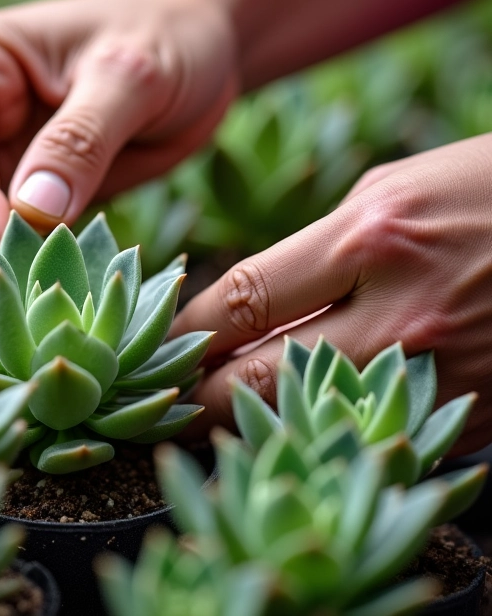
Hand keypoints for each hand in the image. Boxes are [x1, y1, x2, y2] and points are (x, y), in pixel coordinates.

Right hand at [0, 0, 237, 275]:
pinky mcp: (21, 188)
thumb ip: (79, 141)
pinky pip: (2, 236)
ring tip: (34, 295)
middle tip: (17, 286)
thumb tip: (31, 212)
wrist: (200, 48)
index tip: (9, 243)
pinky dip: (17, 265)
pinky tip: (49, 286)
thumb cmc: (166, 39)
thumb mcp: (132, 79)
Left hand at [174, 134, 491, 452]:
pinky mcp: (471, 410)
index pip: (241, 300)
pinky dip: (328, 430)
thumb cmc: (485, 188)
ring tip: (217, 422)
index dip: (187, 332)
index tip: (161, 346)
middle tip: (168, 402)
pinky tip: (302, 425)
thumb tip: (251, 307)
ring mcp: (440, 371)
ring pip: (312, 419)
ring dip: (259, 421)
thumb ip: (315, 253)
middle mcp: (400, 313)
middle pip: (262, 377)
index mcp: (369, 238)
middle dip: (203, 396)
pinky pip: (374, 430)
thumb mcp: (389, 194)